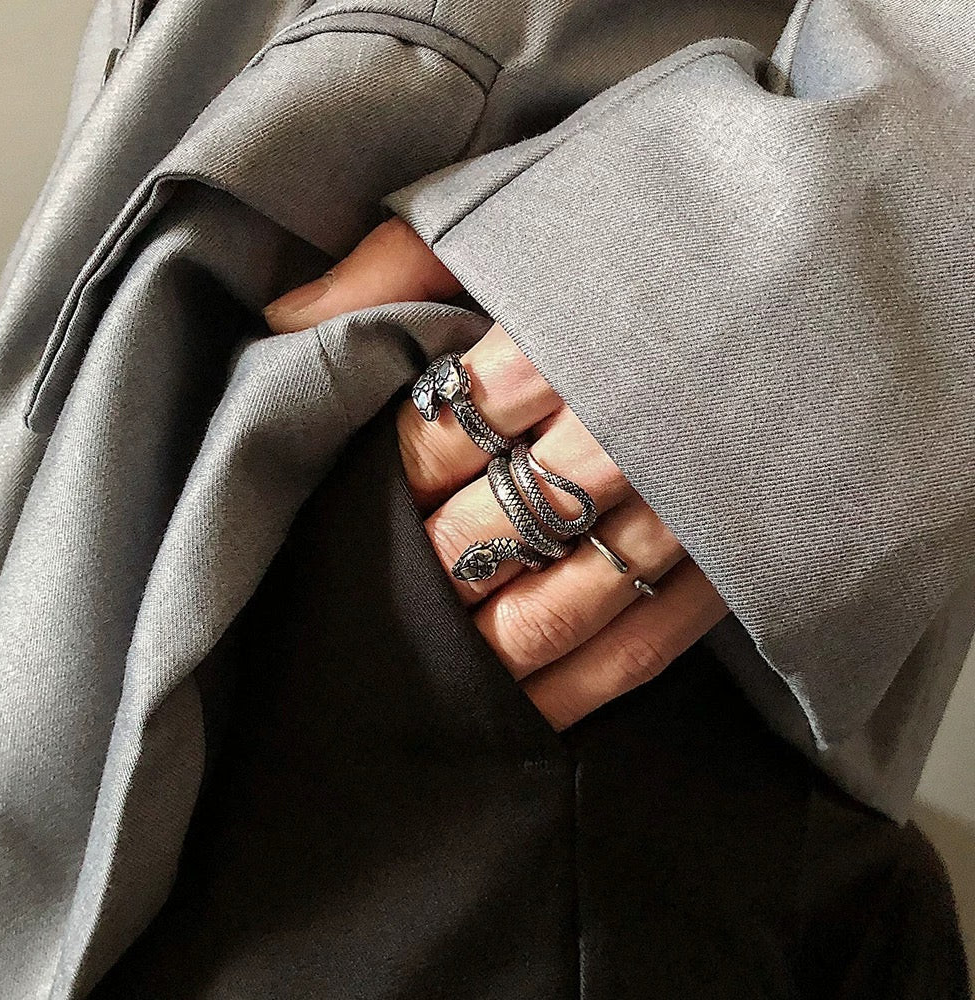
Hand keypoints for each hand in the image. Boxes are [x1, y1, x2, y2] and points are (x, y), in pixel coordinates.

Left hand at [263, 217, 728, 730]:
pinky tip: (530, 710)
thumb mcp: (512, 211)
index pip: (443, 437)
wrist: (822, 243)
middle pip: (495, 530)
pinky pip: (650, 643)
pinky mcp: (741, 551)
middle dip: (430, 567)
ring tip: (434, 674)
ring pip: (565, 605)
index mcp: (562, 340)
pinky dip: (583, 686)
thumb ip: (399, 260)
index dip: (392, 478)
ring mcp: (690, 500)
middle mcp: (625, 428)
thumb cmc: (644, 227)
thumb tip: (284, 320)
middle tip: (382, 595)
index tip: (368, 493)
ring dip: (492, 648)